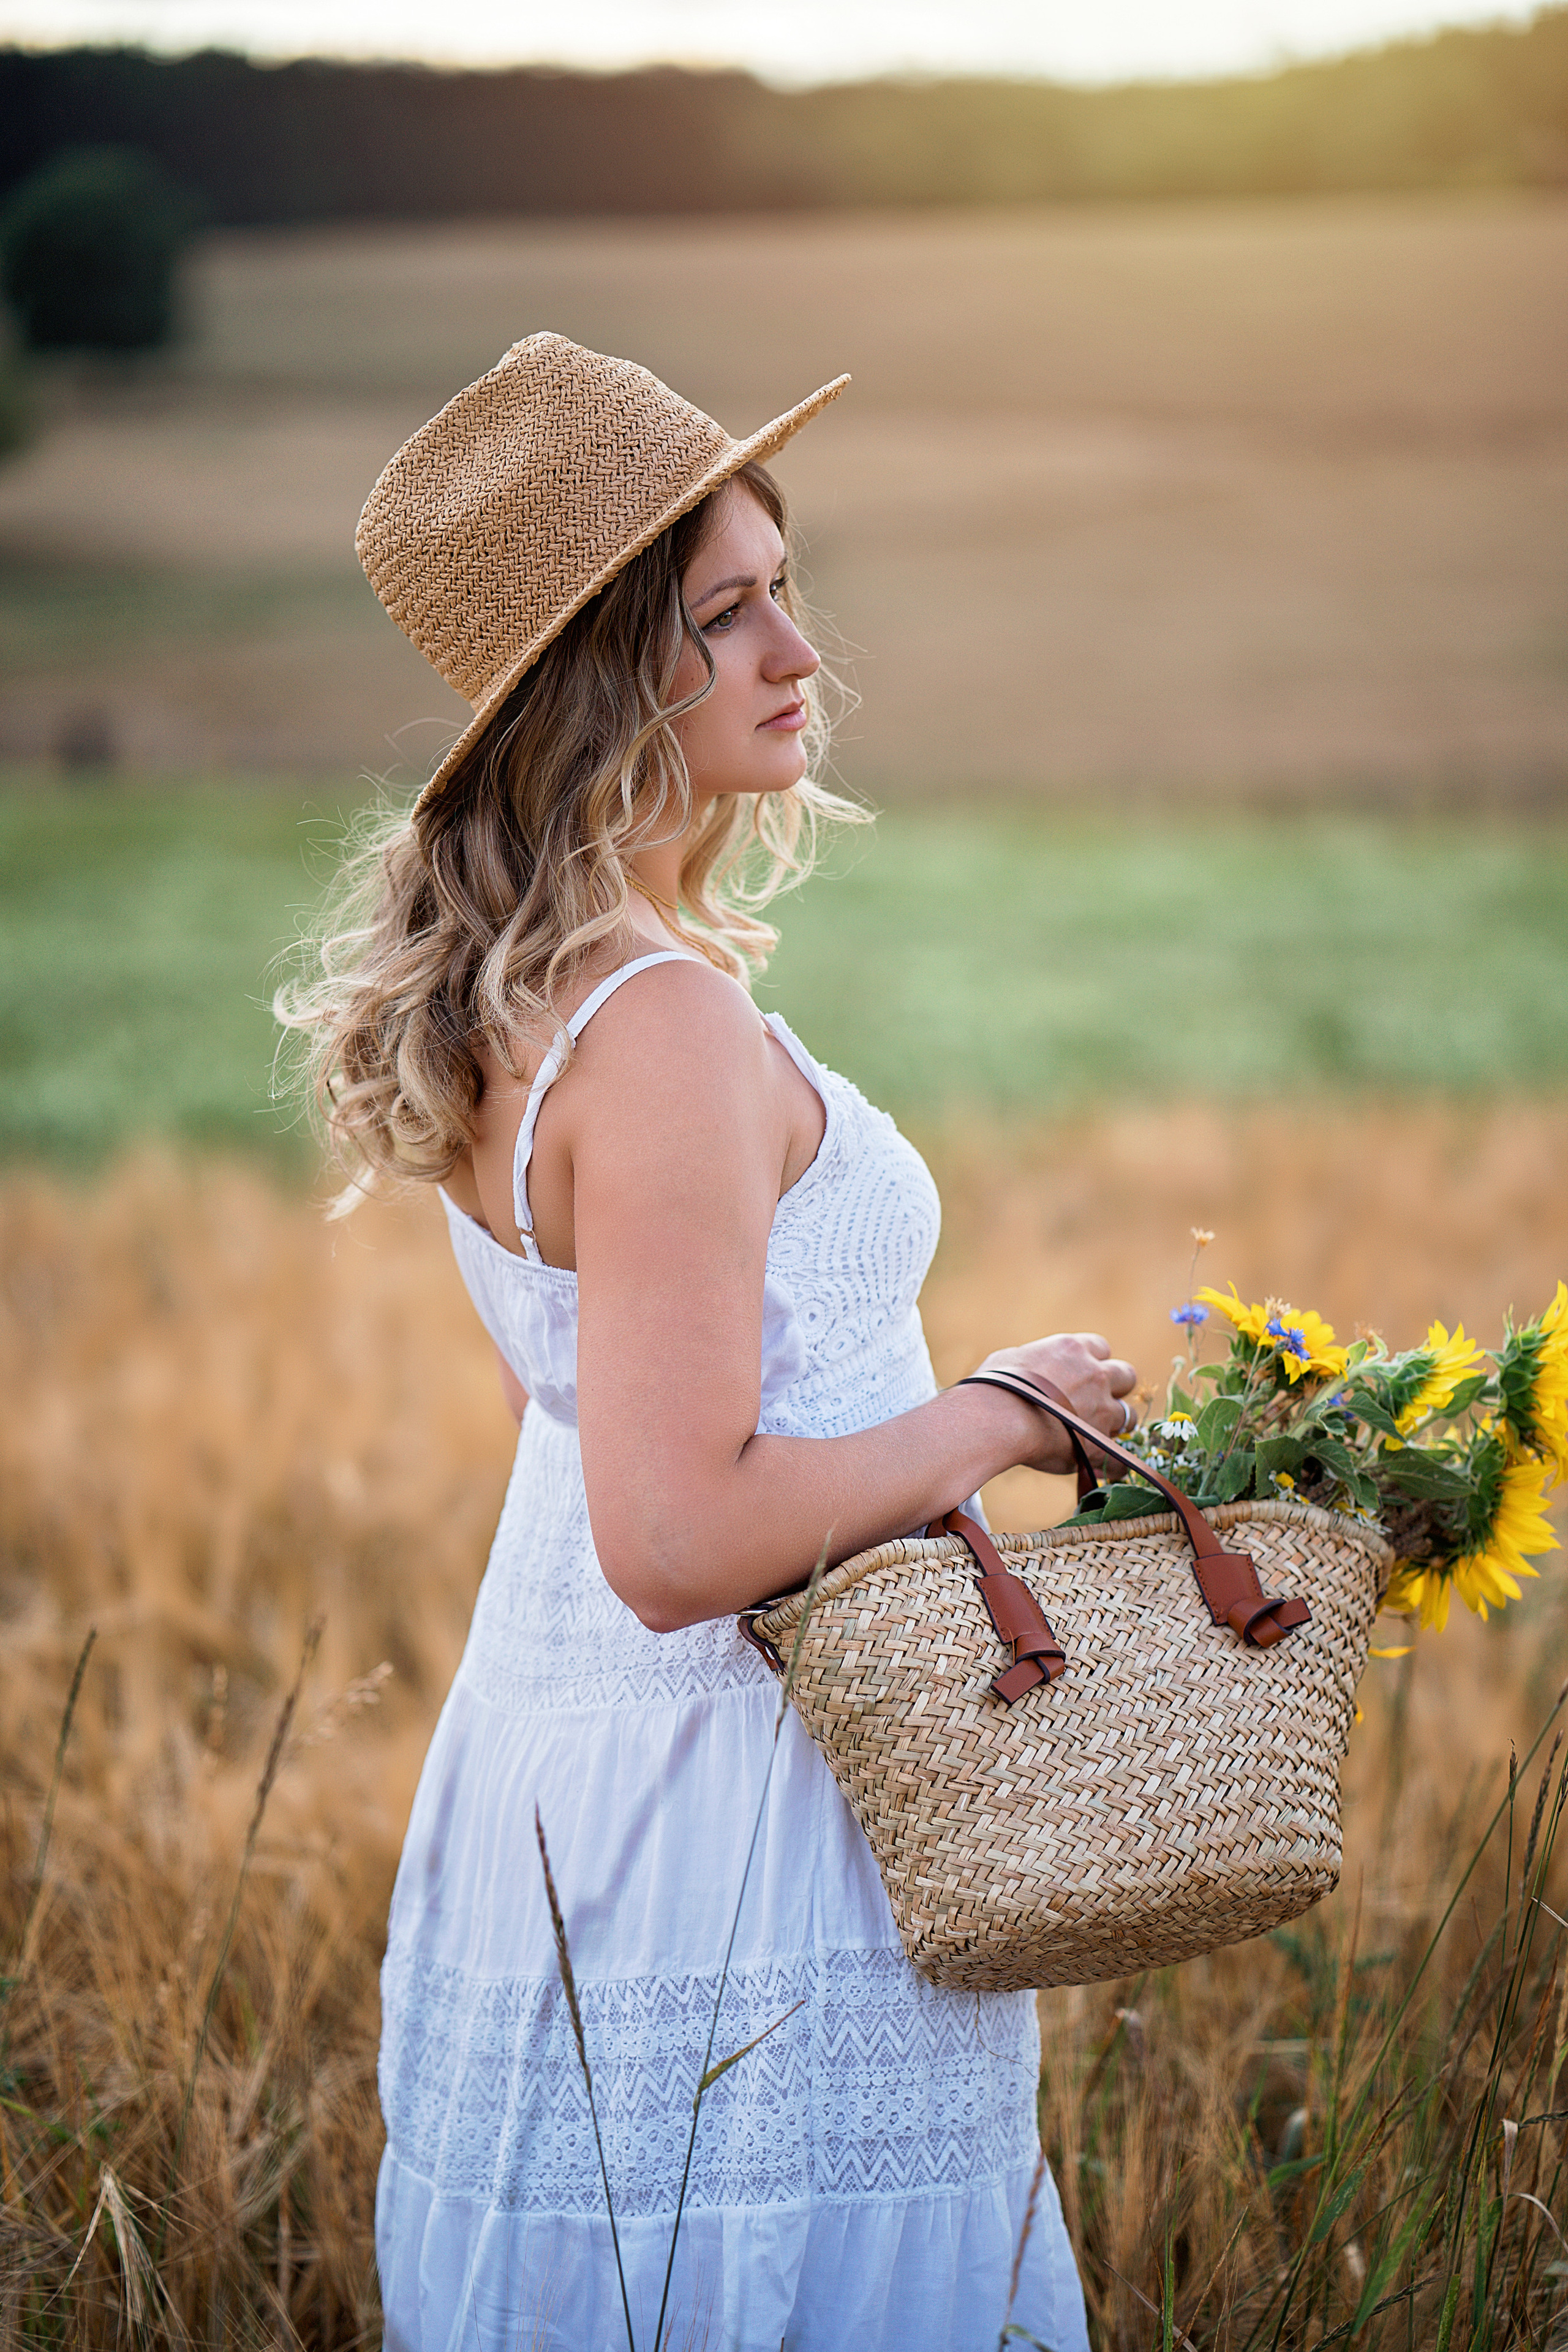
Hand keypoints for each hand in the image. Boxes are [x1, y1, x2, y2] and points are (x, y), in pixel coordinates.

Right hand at [970, 1332, 1139, 1476]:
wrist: (996, 1419)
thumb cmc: (992, 1388)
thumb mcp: (1011, 1360)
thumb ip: (1032, 1363)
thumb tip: (1029, 1369)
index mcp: (1072, 1350)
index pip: (1101, 1348)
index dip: (1094, 1363)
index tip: (1083, 1375)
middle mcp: (1094, 1375)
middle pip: (1126, 1375)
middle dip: (1116, 1388)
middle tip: (1098, 1403)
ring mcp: (1101, 1409)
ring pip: (1128, 1415)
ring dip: (1116, 1424)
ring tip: (1097, 1435)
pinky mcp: (1100, 1443)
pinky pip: (1121, 1459)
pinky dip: (1114, 1465)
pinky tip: (1104, 1470)